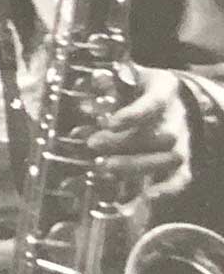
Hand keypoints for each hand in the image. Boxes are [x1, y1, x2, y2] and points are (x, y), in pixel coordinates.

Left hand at [89, 66, 193, 196]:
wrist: (173, 98)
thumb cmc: (139, 87)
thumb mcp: (127, 76)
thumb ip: (107, 83)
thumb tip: (89, 84)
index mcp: (164, 89)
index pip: (154, 102)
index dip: (133, 114)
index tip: (110, 122)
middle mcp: (177, 116)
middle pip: (156, 135)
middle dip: (122, 142)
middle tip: (92, 143)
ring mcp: (182, 140)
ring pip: (166, 158)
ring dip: (134, 165)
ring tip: (103, 167)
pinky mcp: (184, 161)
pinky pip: (181, 178)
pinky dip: (166, 190)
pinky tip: (146, 197)